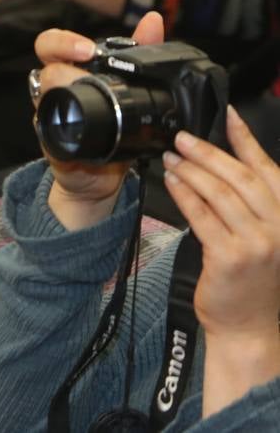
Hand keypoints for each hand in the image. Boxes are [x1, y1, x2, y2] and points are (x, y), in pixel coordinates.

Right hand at [37, 12, 164, 227]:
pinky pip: (50, 130)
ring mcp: (49, 114)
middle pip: (45, 65)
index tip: (86, 47)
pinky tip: (86, 130)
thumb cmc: (113, 125)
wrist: (99, 174)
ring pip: (44, 94)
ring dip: (64, 92)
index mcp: (70, 69)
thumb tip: (154, 20)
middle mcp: (53, 89)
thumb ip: (139, 50)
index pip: (50, 44)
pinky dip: (66, 130)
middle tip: (85, 58)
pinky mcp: (51, 140)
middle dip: (63, 58)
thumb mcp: (129, 85)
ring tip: (92, 98)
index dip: (63, 41)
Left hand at [164, 110, 279, 341]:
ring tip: (172, 157)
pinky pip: (201, 215)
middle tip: (183, 138)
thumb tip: (220, 165)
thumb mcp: (264, 238)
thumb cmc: (252, 280)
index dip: (247, 140)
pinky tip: (171, 181)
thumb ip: (251, 205)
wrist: (248, 326)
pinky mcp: (230, 256)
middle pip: (241, 177)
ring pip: (219, 193)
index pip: (268, 170)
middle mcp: (279, 228)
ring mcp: (257, 243)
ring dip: (191, 170)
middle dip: (209, 152)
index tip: (228, 115)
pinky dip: (184, 194)